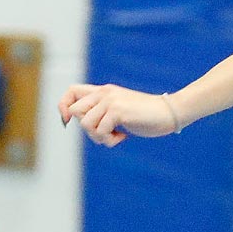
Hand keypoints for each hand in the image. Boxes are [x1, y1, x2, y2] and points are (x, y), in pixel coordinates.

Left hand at [57, 83, 179, 146]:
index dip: (64, 107)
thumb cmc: (145, 116)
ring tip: (115, 135)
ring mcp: (110, 101)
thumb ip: (102, 112)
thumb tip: (82, 124)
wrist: (169, 112)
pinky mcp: (118, 111)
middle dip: (86, 129)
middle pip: (75, 112)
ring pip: (86, 124)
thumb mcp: (119, 110)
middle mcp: (104, 93)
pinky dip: (110, 140)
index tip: (68, 122)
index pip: (71, 91)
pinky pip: (100, 132)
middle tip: (104, 132)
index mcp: (103, 91)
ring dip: (99, 137)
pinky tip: (123, 136)